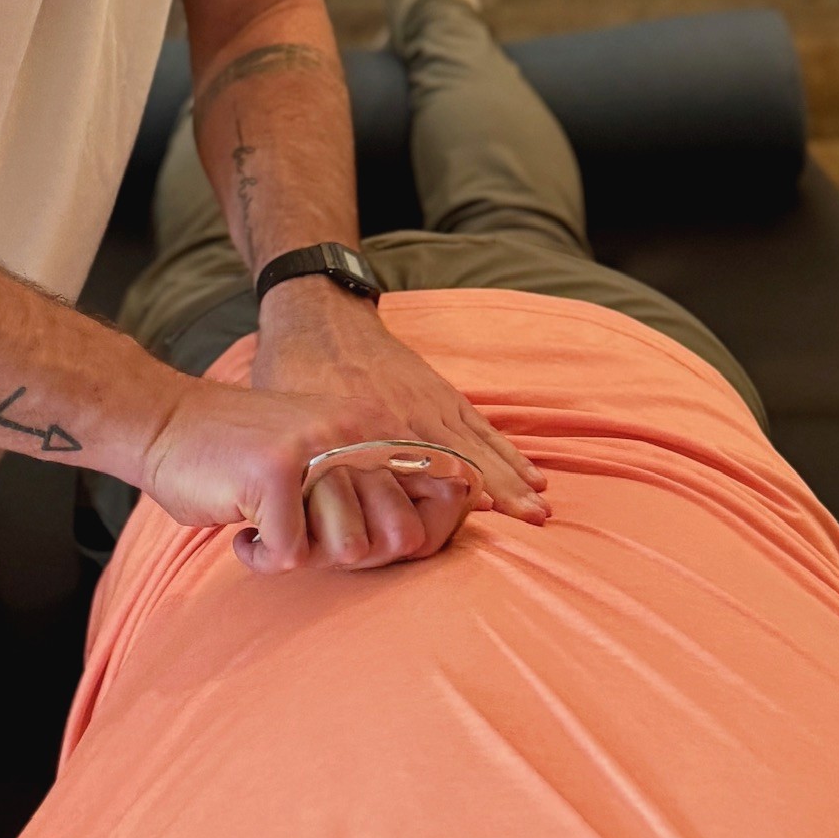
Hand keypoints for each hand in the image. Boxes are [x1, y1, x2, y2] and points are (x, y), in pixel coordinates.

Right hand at [137, 370, 466, 576]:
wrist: (166, 422)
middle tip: (307, 536)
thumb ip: (370, 486)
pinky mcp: (274, 474)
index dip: (414, 538)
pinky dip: (261, 556)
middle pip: (397, 537)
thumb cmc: (245, 455)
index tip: (370, 545)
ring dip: (303, 554)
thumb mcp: (321, 453)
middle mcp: (353, 431)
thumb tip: (419, 540)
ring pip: (347, 551)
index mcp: (372, 425)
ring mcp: (315, 450)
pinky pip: (290, 557)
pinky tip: (241, 528)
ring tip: (272, 526)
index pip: (443, 495)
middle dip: (353, 554)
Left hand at [251, 278, 548, 566]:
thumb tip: (315, 522)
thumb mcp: (299, 425)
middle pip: (464, 460)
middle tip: (532, 522)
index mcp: (376, 432)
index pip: (425, 475)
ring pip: (480, 444)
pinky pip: (478, 423)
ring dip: (512, 476)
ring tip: (539, 506)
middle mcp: (411, 418)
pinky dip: (504, 449)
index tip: (487, 522)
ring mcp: (429, 401)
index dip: (453, 504)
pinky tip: (526, 470)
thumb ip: (317, 470)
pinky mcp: (437, 389)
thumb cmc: (299, 372)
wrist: (318, 314)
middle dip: (500, 494)